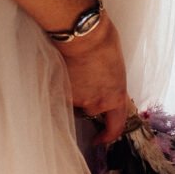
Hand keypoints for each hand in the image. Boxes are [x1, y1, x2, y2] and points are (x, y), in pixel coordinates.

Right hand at [60, 20, 129, 143]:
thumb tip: (103, 81)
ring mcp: (77, 99)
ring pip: (73, 100)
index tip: (102, 139)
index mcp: (116, 96)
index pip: (116, 125)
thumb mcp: (116, 66)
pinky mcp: (60, 92)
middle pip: (90, 109)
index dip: (109, 135)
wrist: (83, 35)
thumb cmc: (103, 42)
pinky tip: (61, 65)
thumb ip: (110, 81)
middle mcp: (97, 103)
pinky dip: (58, 83)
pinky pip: (58, 92)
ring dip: (72, 89)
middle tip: (84, 77)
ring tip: (72, 66)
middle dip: (86, 98)